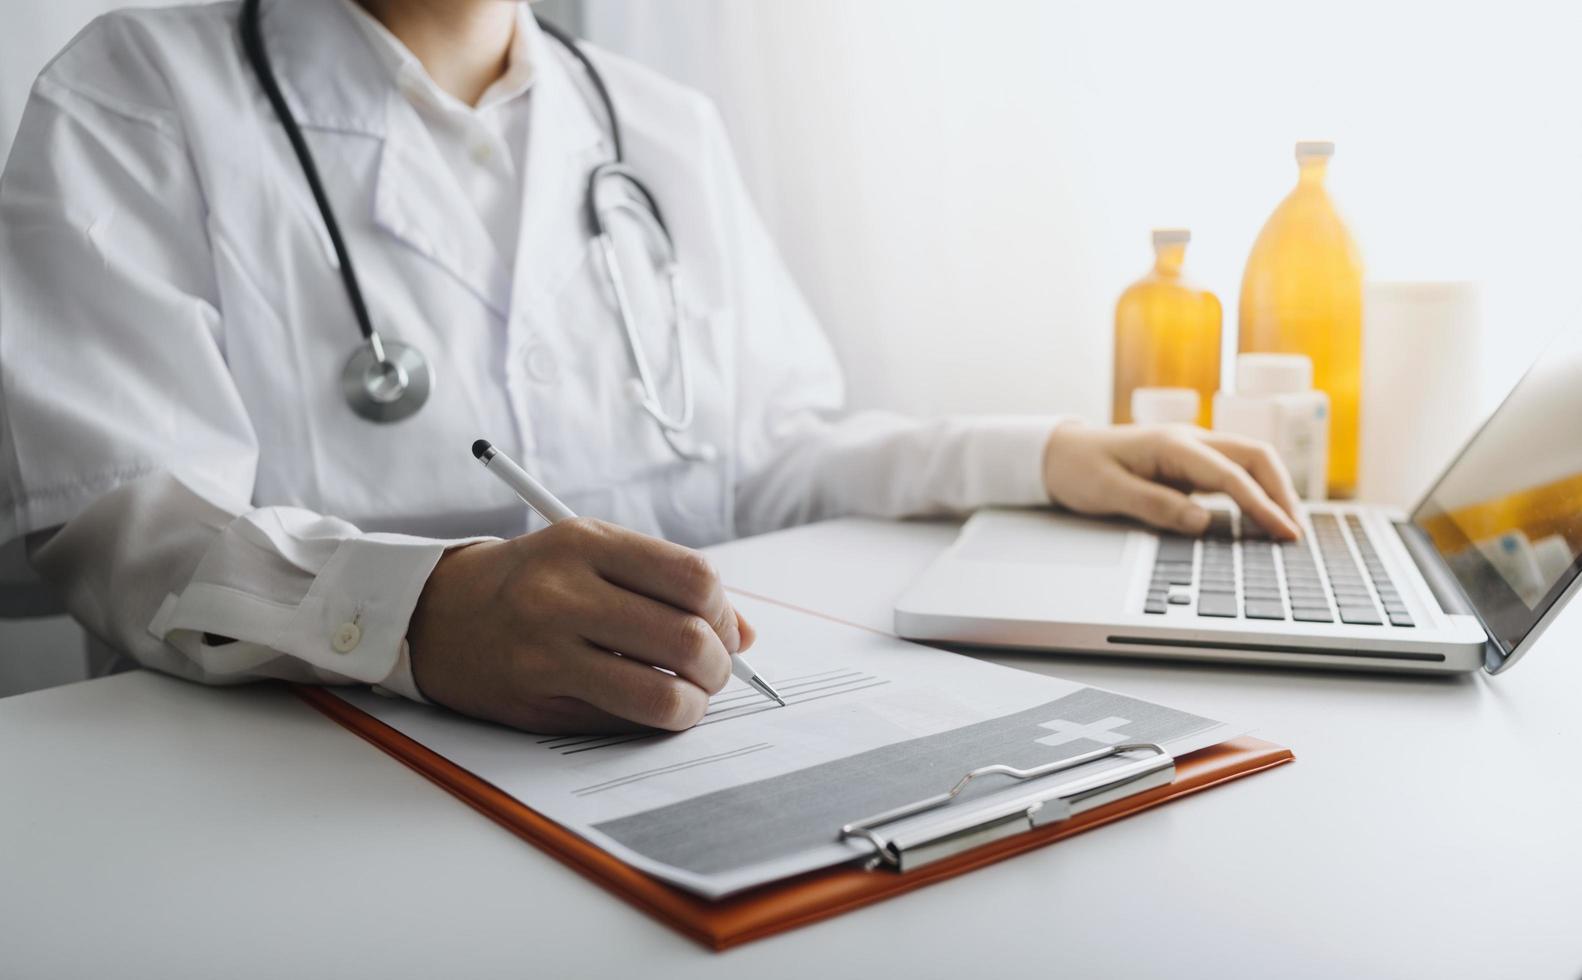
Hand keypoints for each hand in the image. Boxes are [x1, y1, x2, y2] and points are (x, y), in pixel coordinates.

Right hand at [407, 518, 755, 733]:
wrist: (436, 613)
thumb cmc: (531, 581)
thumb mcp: (591, 555)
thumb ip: (666, 585)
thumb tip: (746, 635)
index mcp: (586, 542)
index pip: (693, 578)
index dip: (726, 613)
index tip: (725, 631)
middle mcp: (566, 592)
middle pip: (688, 637)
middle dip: (719, 666)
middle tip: (712, 672)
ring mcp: (548, 648)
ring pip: (662, 693)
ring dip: (693, 704)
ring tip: (687, 698)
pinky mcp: (537, 697)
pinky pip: (624, 720)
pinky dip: (655, 722)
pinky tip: (649, 708)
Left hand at [1042, 422, 1302, 539]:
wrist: (1059, 453)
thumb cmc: (1080, 469)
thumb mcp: (1108, 493)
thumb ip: (1155, 506)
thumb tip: (1203, 522)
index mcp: (1172, 445)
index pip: (1231, 475)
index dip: (1262, 505)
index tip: (1284, 532)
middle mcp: (1189, 441)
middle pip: (1255, 457)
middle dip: (1282, 492)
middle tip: (1297, 532)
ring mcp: (1192, 451)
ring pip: (1250, 462)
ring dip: (1274, 490)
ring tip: (1288, 528)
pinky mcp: (1190, 465)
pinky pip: (1234, 473)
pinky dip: (1255, 492)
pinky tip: (1263, 517)